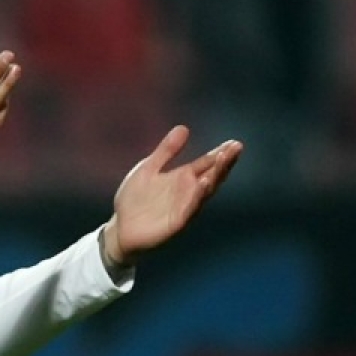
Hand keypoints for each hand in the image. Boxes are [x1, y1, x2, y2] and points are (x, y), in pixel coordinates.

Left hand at [102, 125, 241, 266]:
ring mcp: (184, 207)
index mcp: (183, 178)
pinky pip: (190, 209)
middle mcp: (188, 192)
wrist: (119, 227)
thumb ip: (166, 151)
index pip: (207, 164)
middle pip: (212, 176)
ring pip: (205, 191)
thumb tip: (184, 127)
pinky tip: (204, 184)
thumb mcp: (149, 168)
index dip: (220, 154)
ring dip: (215, 176)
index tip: (234, 143)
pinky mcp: (176, 223)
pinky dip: (197, 197)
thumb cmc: (135, 199)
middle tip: (236, 148)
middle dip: (224, 162)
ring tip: (224, 161)